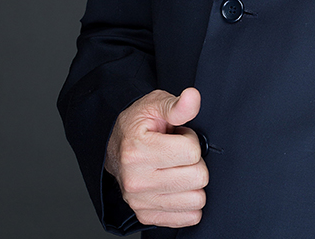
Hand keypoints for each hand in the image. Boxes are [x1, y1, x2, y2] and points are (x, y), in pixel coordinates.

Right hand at [105, 87, 207, 227]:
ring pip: (196, 199)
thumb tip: (192, 97)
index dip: (191, 140)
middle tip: (178, 153)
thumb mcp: (156, 104)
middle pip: (197, 177)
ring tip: (175, 167)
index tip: (178, 136)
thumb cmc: (140, 123)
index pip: (192, 152)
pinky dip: (189, 203)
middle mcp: (136, 180)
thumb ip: (178, 105)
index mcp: (138, 151)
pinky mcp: (146, 215)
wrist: (116, 145)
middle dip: (194, 162)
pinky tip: (178, 187)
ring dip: (192, 182)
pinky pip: (187, 218)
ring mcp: (140, 201)